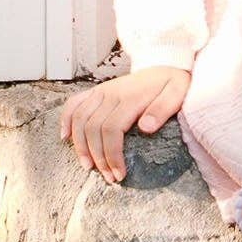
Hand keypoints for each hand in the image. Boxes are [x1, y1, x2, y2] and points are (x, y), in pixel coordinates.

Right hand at [58, 65, 190, 183]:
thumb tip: (145, 128)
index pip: (112, 130)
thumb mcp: (177, 93)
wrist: (165, 63)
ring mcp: (101, 91)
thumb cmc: (172, 83)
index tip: (119, 174)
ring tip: (88, 166)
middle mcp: (110, 93)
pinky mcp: (96, 91)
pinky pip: (73, 103)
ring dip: (80, 146)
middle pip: (93, 129)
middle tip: (108, 177)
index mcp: (129, 97)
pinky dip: (65, 120)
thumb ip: (162, 109)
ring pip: (79, 119)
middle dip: (98, 157)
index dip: (112, 155)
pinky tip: (65, 138)